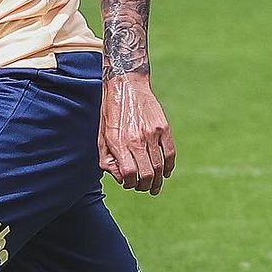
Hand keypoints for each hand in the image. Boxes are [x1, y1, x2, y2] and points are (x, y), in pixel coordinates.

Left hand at [99, 72, 175, 194]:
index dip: (130, 184)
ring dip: (157, 181)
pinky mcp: (163, 128)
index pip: (129, 175)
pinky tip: (165, 172)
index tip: (129, 183)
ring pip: (159, 167)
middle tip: (143, 188)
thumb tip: (121, 178)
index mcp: (118, 142)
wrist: (126, 84)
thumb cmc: (110, 111)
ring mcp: (152, 134)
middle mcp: (136, 139)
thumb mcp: (102, 135)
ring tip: (154, 186)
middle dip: (144, 186)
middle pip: (146, 175)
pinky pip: (170, 154)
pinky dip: (169, 167)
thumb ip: (107, 159)